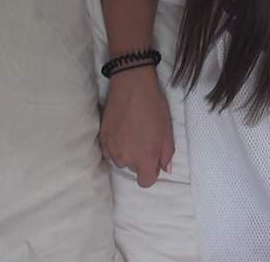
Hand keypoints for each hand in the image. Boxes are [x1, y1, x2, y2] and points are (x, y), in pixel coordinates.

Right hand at [98, 67, 174, 187]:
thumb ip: (166, 154)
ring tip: (133, 132)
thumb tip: (164, 169)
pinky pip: (110, 151)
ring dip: (127, 152)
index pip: (146, 182)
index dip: (152, 172)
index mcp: (144, 158)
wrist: (132, 87)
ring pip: (121, 160)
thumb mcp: (168, 132)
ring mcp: (111, 149)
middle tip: (145, 138)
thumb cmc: (154, 108)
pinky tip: (122, 129)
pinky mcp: (101, 139)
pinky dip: (116, 145)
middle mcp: (125, 158)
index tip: (154, 159)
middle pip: (133, 169)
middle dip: (140, 158)